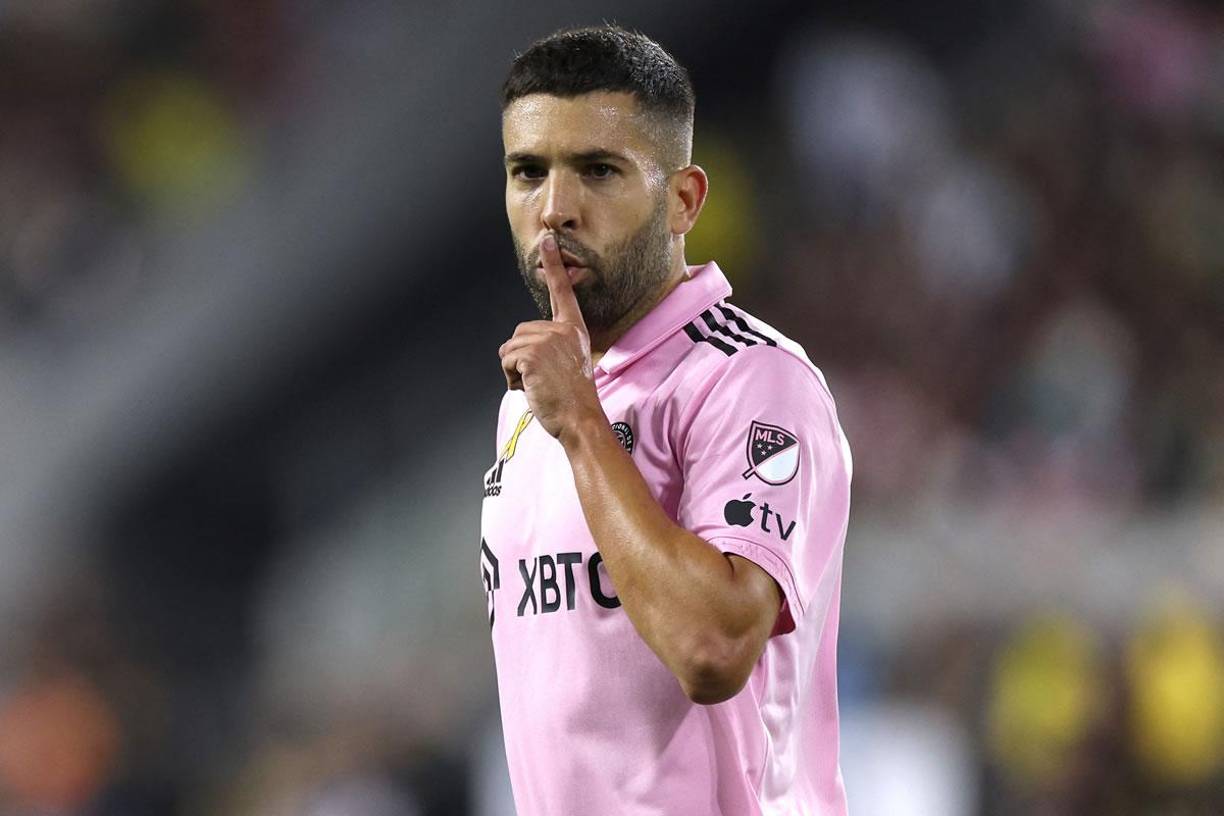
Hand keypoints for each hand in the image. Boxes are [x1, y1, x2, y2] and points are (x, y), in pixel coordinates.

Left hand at [499, 233, 602, 439]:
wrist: (580, 419)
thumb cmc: (573, 399)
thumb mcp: (569, 364)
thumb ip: (553, 347)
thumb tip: (525, 348)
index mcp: (573, 330)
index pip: (562, 293)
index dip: (554, 266)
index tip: (548, 240)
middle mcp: (562, 330)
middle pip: (519, 332)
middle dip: (520, 358)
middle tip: (542, 379)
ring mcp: (547, 340)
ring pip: (509, 347)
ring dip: (514, 370)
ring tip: (538, 384)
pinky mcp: (533, 354)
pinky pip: (506, 359)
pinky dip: (511, 377)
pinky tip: (530, 388)